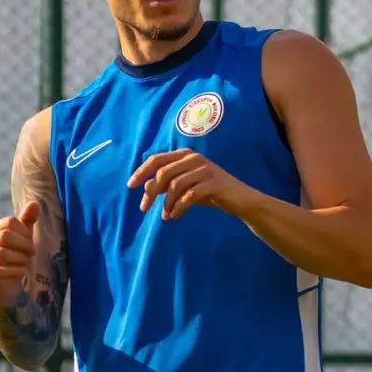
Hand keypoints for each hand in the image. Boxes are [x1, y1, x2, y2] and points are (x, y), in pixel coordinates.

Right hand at [0, 201, 38, 305]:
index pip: (8, 222)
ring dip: (20, 258)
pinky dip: (14, 271)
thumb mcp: (22, 240)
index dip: (24, 231)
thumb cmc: (14, 260)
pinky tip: (21, 273)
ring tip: (27, 263)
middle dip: (23, 244)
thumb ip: (27, 222)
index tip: (31, 242)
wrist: (6, 289)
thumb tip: (35, 203)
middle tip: (32, 253)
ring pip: (1, 253)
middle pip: (4, 236)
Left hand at [128, 151, 252, 220]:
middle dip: (150, 192)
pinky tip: (175, 216)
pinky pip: (189, 196)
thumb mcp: (186, 186)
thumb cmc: (210, 191)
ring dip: (166, 203)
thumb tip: (146, 186)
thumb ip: (167, 184)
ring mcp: (205, 170)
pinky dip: (178, 208)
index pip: (157, 159)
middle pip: (163, 172)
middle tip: (144, 208)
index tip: (130, 186)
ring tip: (165, 215)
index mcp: (186, 155)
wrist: (240, 199)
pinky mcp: (213, 183)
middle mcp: (194, 158)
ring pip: (175, 185)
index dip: (142, 172)